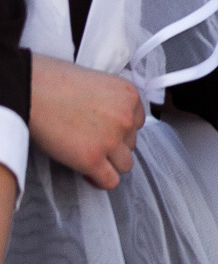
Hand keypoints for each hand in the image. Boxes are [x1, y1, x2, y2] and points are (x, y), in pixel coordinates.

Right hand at [29, 58, 146, 188]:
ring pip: (124, 164)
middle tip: (91, 142)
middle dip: (114, 145)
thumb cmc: (56, 82)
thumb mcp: (98, 83)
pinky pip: (109, 180)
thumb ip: (112, 102)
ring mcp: (111, 140)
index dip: (120, 129)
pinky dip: (101, 181)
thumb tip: (110, 120)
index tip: (105, 132)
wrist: (34, 90)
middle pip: (131, 143)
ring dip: (110, 163)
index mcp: (129, 97)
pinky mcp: (92, 159)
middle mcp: (126, 119)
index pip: (137, 123)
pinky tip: (88, 174)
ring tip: (90, 158)